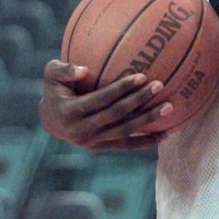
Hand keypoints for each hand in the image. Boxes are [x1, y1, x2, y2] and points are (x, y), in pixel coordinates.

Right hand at [39, 60, 172, 150]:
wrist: (49, 120)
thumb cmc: (54, 88)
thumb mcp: (51, 73)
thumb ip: (64, 69)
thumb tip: (84, 70)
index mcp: (70, 112)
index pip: (101, 99)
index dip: (121, 89)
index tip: (141, 76)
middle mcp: (81, 131)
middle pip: (117, 116)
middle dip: (139, 100)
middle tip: (159, 85)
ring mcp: (91, 142)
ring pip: (125, 132)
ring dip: (148, 121)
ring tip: (169, 107)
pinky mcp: (99, 149)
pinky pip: (126, 146)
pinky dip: (146, 141)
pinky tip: (165, 134)